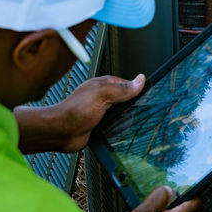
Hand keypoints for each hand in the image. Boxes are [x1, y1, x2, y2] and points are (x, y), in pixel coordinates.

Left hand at [15, 74, 145, 153]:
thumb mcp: (102, 95)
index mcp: (105, 85)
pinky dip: (121, 128)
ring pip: (123, 113)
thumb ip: (121, 88)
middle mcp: (104, 98)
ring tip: (139, 122)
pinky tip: (126, 131)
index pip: (129, 85)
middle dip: (135, 105)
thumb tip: (140, 79)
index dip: (139, 90)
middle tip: (147, 111)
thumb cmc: (74, 110)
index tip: (151, 96)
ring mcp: (102, 112)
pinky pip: (116, 126)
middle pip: (127, 99)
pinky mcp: (100, 125)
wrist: (59, 132)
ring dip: (129, 118)